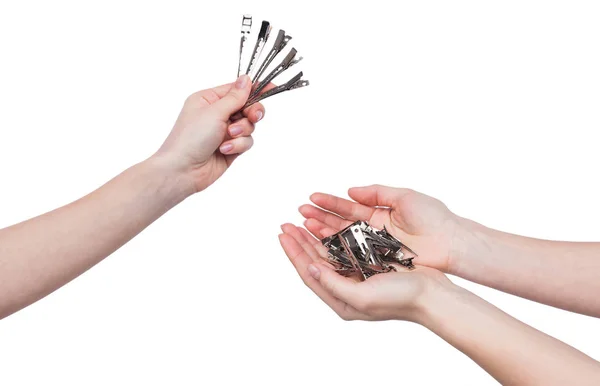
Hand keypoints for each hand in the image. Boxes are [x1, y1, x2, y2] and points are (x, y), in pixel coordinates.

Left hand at [154, 75, 267, 192]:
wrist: (182, 170)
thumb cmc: (190, 138)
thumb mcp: (214, 111)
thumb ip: (235, 97)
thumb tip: (246, 79)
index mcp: (209, 100)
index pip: (236, 89)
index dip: (254, 89)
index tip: (271, 88)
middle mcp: (217, 114)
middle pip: (247, 107)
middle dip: (251, 113)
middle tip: (254, 116)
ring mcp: (224, 132)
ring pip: (249, 126)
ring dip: (242, 132)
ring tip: (228, 137)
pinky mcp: (230, 148)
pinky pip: (246, 142)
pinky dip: (238, 145)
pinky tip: (224, 150)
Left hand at [278, 223, 450, 321]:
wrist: (434, 296)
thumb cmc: (402, 300)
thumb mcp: (362, 297)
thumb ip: (333, 284)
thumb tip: (309, 267)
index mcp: (341, 301)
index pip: (309, 273)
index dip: (294, 253)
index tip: (283, 235)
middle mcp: (346, 289)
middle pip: (315, 262)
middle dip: (299, 243)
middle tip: (285, 225)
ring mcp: (358, 277)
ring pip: (328, 254)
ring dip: (314, 238)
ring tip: (300, 222)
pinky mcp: (370, 266)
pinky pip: (345, 249)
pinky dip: (333, 236)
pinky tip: (326, 226)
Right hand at [299, 185, 459, 271]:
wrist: (453, 244)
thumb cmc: (434, 218)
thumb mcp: (405, 197)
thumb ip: (377, 192)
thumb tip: (350, 190)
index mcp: (379, 213)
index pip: (348, 206)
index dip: (329, 203)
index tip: (311, 198)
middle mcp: (374, 230)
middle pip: (341, 223)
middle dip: (320, 218)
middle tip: (300, 213)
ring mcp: (375, 247)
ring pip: (344, 240)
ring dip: (324, 233)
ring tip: (305, 226)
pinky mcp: (379, 262)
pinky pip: (355, 256)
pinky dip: (338, 251)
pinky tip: (322, 246)